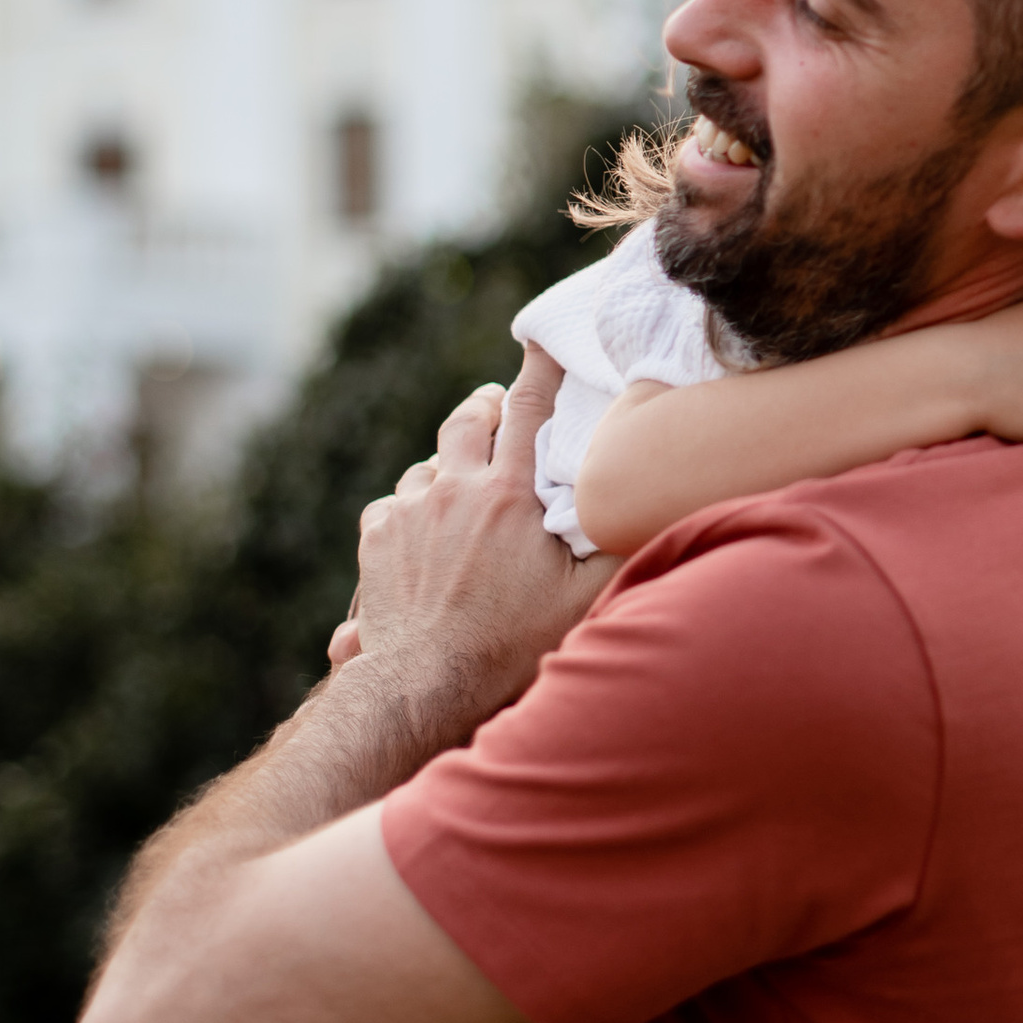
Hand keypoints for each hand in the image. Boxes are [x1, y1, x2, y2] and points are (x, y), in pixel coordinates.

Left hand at [345, 347, 616, 743]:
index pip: (530, 410)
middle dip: (484, 406)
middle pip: (465, 420)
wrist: (427, 681)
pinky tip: (424, 533)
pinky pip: (393, 505)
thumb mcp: (583, 597)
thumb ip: (614, 544)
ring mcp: (409, 512)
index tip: (541, 340)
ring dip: (447, 469)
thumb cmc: (513, 643)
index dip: (539, 369)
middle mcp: (453, 489)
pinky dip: (411, 510)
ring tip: (463, 489)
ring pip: (427, 466)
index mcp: (508, 495)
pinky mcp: (377, 539)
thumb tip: (646, 503)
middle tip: (495, 408)